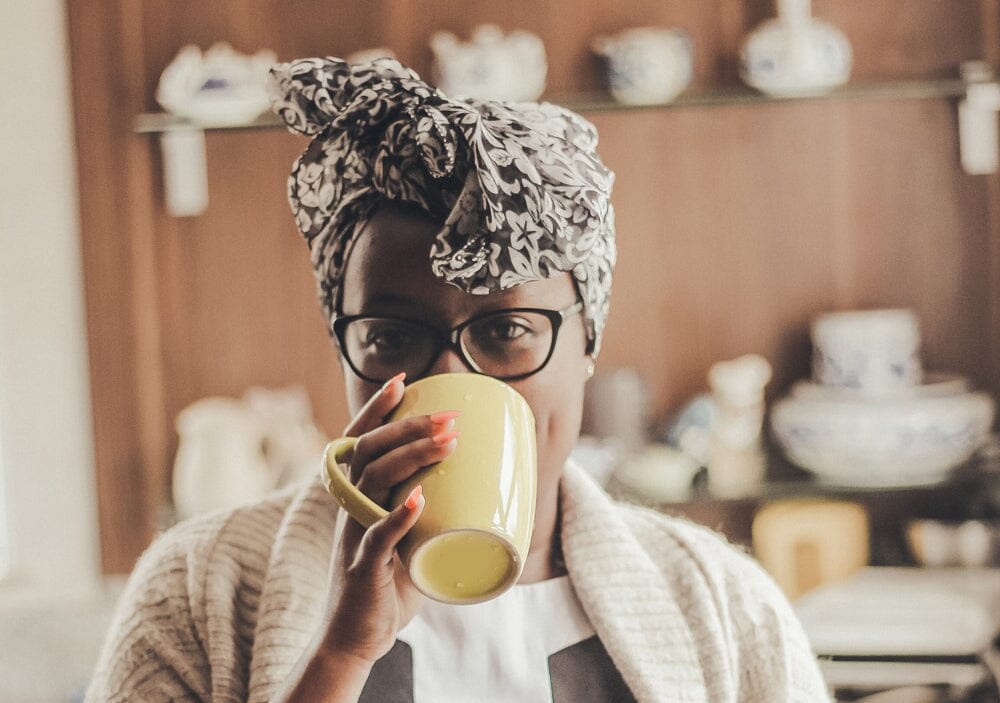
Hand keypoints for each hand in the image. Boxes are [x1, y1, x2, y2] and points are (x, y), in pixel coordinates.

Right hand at [324, 374, 458, 662]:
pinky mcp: (362, 569)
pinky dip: (399, 517)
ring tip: (448, 441)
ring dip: (411, 457)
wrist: (353, 640)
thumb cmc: (386, 585)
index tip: (403, 380)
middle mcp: (350, 509)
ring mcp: (353, 537)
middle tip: (451, 417)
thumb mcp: (407, 539)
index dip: (376, 409)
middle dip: (409, 427)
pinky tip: (419, 500)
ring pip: (374, 482)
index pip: (360, 442)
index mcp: (357, 497)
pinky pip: (378, 538)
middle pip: (371, 452)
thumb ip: (430, 514)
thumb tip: (484, 492)